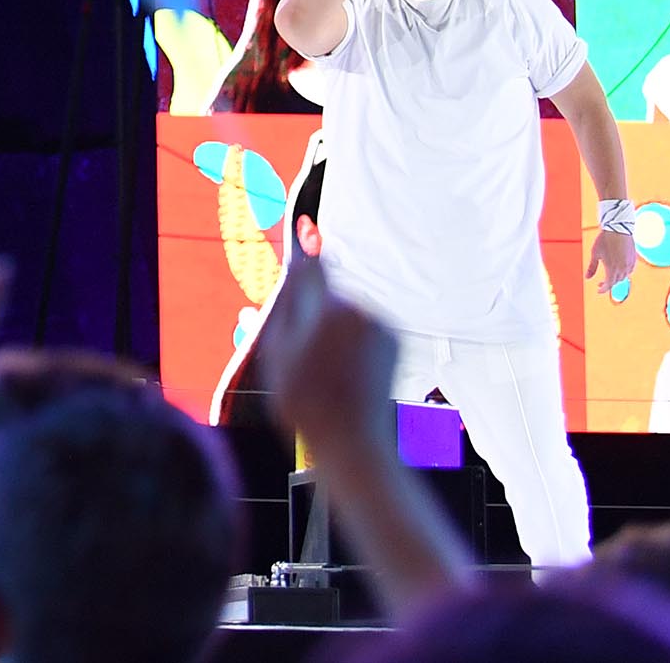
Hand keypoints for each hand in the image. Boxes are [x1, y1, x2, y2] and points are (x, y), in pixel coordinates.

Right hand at [254, 261, 395, 453]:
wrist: (352, 440)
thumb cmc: (306, 401)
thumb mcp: (277, 353)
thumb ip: (279, 310)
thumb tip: (273, 281)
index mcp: (329, 309)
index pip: (312, 267)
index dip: (303, 252)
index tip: (301, 231)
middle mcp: (361, 309)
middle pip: (328, 293)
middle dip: (314, 308)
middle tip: (301, 347)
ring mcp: (382, 325)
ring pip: (347, 310)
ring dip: (334, 325)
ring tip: (324, 365)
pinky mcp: (396, 339)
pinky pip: (366, 325)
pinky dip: (354, 337)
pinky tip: (344, 366)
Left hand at [589, 226, 637, 296]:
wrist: (618, 229)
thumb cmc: (604, 240)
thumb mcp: (595, 254)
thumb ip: (592, 267)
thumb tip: (587, 278)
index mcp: (612, 269)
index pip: (608, 285)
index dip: (603, 289)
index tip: (598, 291)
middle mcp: (622, 269)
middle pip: (616, 282)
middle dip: (609, 284)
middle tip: (601, 283)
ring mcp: (630, 264)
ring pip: (624, 277)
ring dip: (616, 279)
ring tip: (609, 276)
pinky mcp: (634, 259)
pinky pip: (630, 270)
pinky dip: (624, 273)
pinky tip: (619, 269)